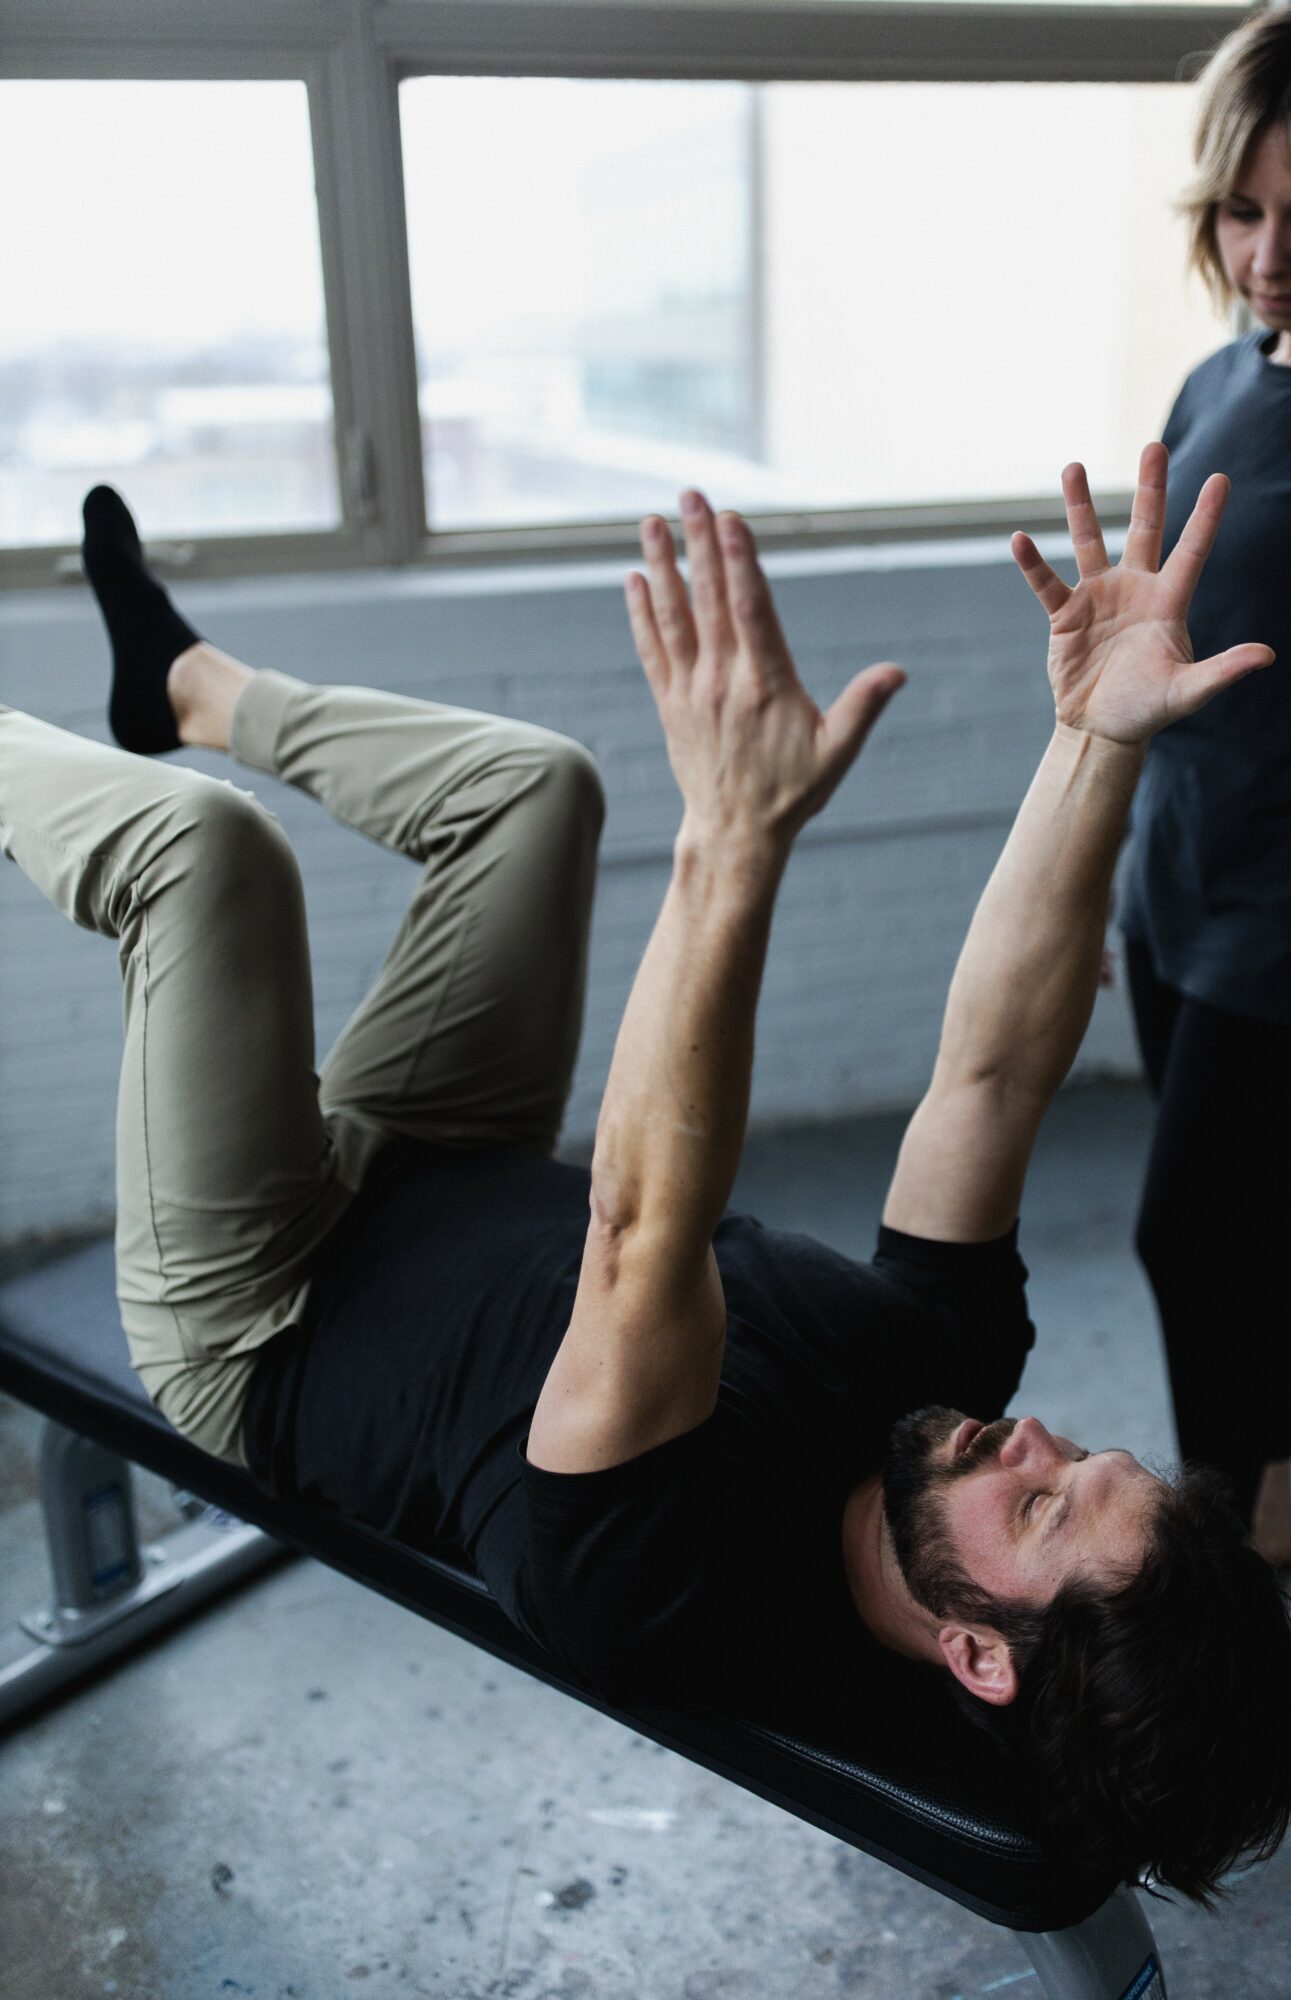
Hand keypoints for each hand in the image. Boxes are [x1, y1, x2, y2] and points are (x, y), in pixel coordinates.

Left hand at [626, 490, 903, 849]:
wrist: (735, 833)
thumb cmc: (792, 792)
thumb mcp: (837, 753)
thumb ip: (863, 708)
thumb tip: (897, 672)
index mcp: (765, 683)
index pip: (750, 609)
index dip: (739, 561)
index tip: (730, 519)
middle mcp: (722, 680)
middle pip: (708, 598)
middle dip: (699, 542)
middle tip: (690, 494)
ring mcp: (691, 690)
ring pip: (673, 616)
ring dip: (663, 565)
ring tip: (652, 522)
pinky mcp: (670, 703)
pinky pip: (652, 648)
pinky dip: (642, 612)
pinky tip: (635, 578)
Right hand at [1012, 444, 1274, 744]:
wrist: (1101, 729)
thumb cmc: (1149, 708)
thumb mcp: (1187, 692)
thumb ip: (1222, 671)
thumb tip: (1266, 655)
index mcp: (1168, 602)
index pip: (1192, 551)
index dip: (1206, 516)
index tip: (1221, 478)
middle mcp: (1135, 589)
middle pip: (1144, 528)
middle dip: (1150, 489)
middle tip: (1154, 446)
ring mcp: (1098, 597)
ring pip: (1090, 541)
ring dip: (1081, 506)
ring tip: (1073, 467)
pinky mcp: (1064, 615)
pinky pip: (1047, 583)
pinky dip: (1033, 563)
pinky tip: (1020, 539)